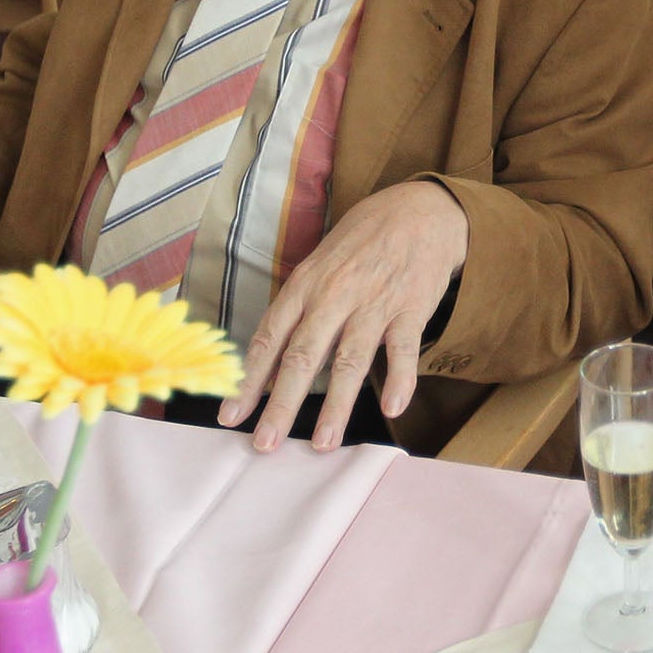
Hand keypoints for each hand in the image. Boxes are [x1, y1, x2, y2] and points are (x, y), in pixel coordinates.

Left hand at [218, 181, 468, 451]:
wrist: (422, 208)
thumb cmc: (365, 236)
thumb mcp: (322, 260)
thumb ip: (302, 304)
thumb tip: (276, 356)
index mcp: (306, 284)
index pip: (269, 338)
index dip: (249, 380)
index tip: (231, 416)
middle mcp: (335, 295)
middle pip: (302, 357)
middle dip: (281, 405)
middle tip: (265, 445)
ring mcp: (374, 303)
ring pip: (349, 361)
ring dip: (335, 406)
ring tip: (322, 443)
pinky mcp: (411, 308)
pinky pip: (403, 350)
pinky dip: (398, 379)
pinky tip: (391, 407)